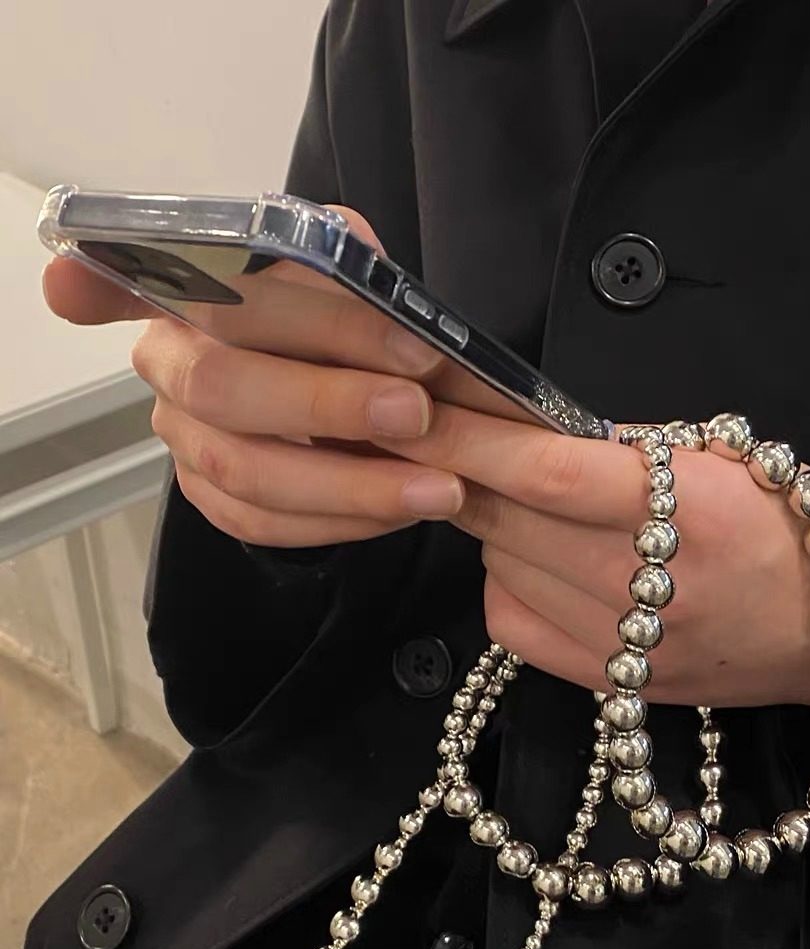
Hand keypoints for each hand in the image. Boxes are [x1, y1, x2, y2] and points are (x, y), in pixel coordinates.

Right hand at [42, 207, 479, 548]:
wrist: (369, 393)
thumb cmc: (352, 322)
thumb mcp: (356, 273)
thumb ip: (352, 269)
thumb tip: (378, 294)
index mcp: (191, 284)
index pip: (138, 273)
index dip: (96, 282)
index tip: (73, 284)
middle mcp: (171, 359)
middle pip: (221, 384)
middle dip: (325, 401)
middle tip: (414, 410)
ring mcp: (185, 436)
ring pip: (246, 470)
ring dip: (352, 483)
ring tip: (440, 486)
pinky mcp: (211, 496)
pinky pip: (265, 523)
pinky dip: (342, 522)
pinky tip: (403, 510)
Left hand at [369, 402, 809, 709]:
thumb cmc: (780, 530)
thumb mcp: (724, 457)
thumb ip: (627, 444)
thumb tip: (532, 431)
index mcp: (683, 510)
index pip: (544, 473)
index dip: (470, 441)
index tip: (416, 415)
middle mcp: (644, 582)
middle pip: (505, 520)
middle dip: (458, 475)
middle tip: (440, 445)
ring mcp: (620, 642)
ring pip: (500, 566)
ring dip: (492, 526)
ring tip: (529, 508)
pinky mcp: (604, 682)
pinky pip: (509, 621)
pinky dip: (503, 581)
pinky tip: (535, 563)